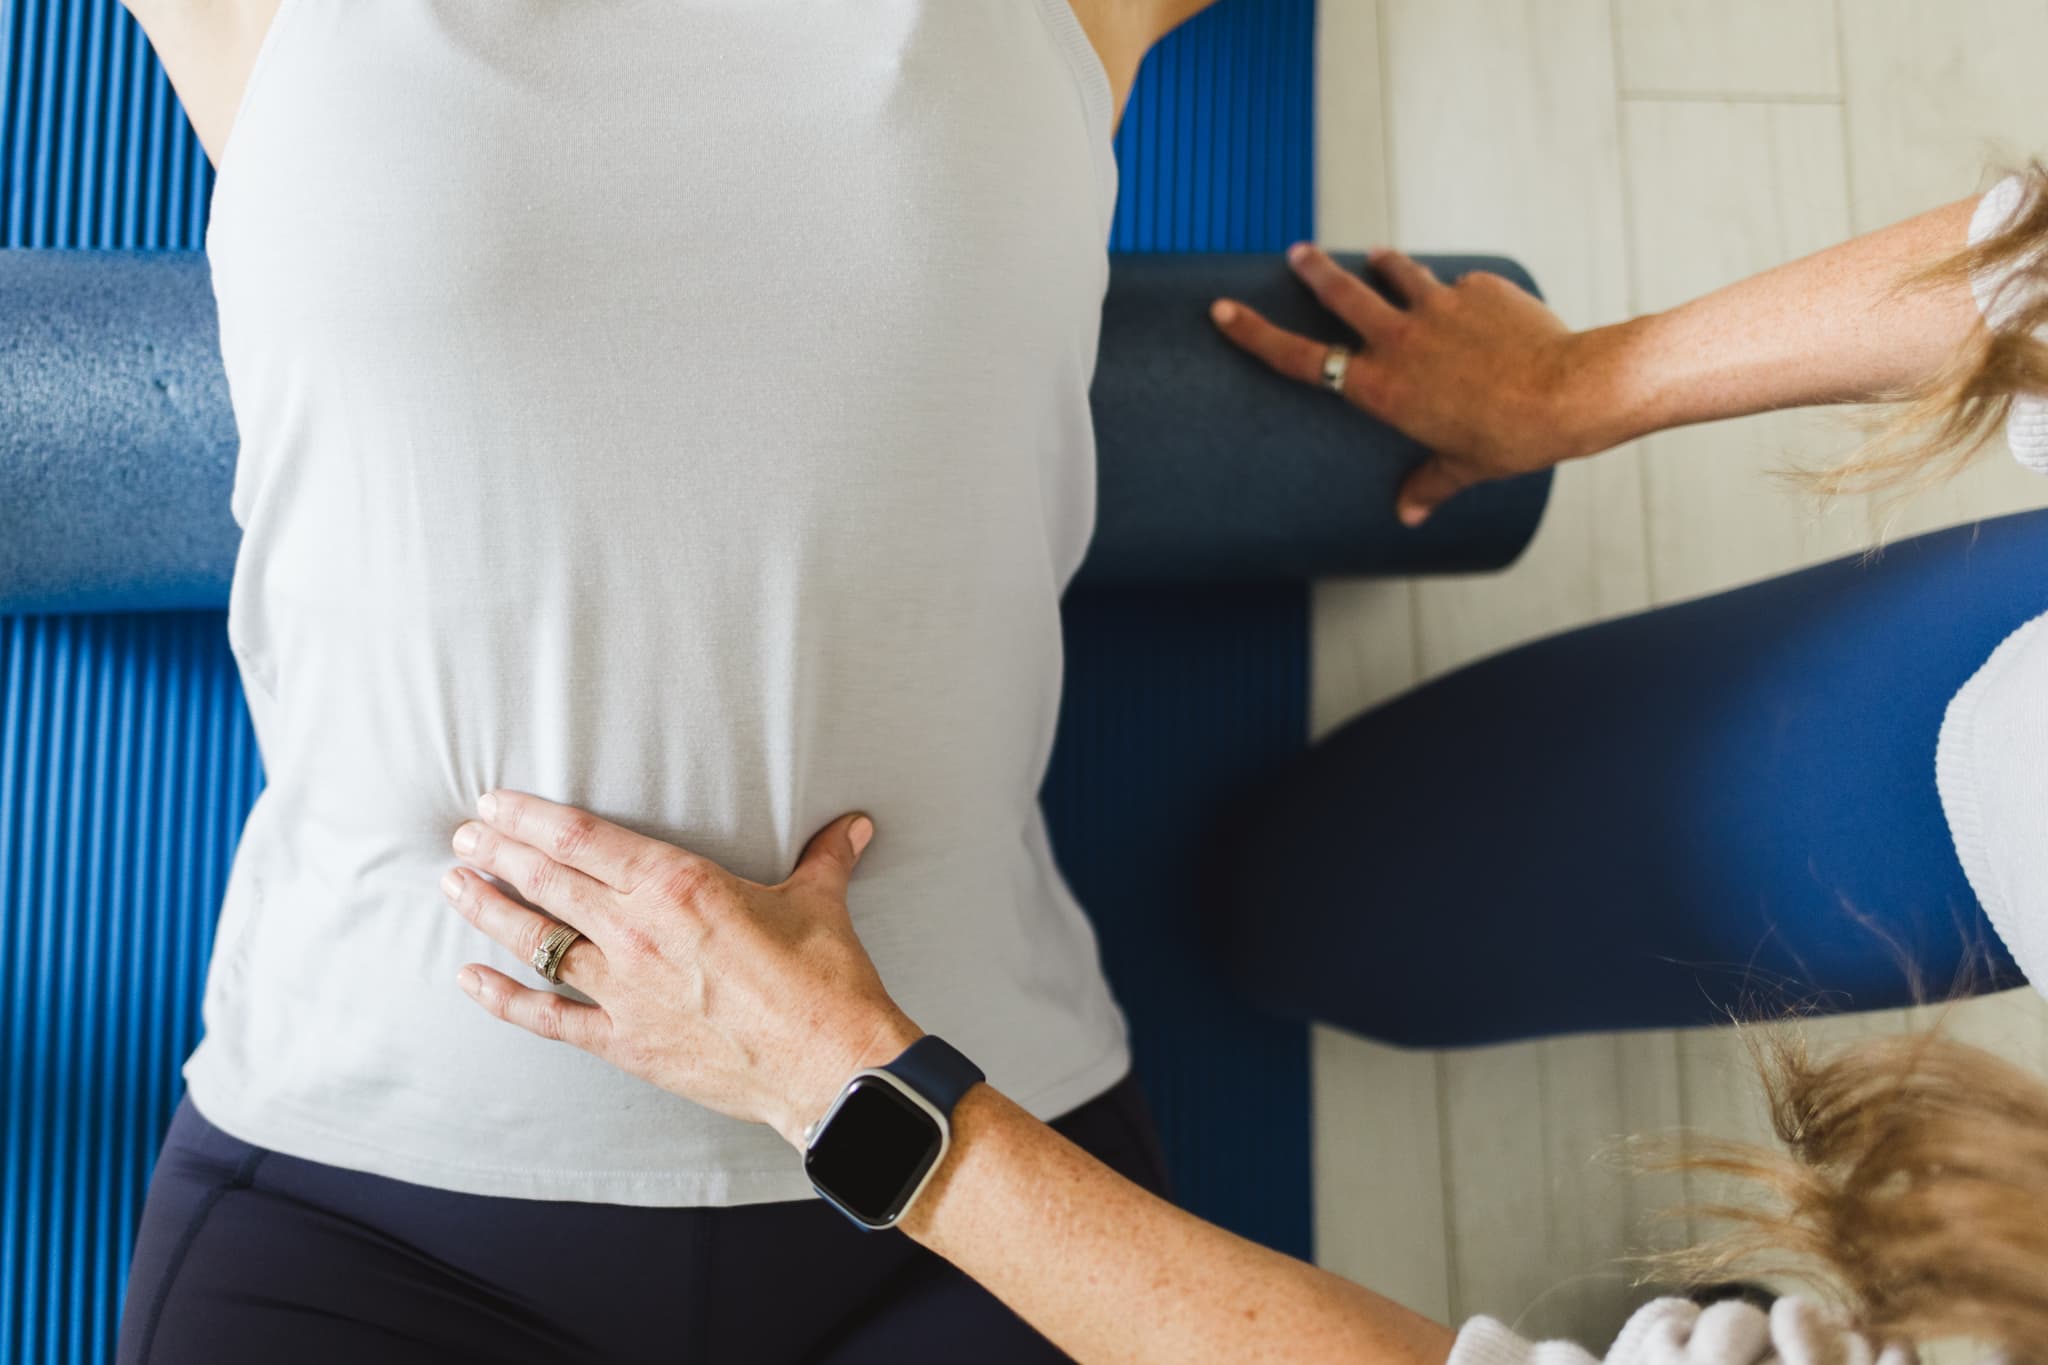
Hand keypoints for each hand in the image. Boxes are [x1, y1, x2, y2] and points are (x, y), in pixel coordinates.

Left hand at [439, 790, 922, 1149]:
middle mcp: (638, 932)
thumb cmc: (826, 983)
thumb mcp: (821, 903)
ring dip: (491, 911)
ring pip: (538, 942)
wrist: (828, 1067)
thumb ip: (824, 858)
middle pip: (548, 882)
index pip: (584, 840)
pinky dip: (504, 999)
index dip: (531, 818)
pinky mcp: (624, 1041)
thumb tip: (852, 826)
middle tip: (464, 836)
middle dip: (499, 854)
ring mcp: (624, 990)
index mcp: (679, 886)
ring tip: (456, 886)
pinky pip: (549, 1017)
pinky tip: (470, 979)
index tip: (495, 804)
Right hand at [1211, 242, 1637, 525]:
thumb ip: (1430, 484)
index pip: (1300, 358)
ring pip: (1397, 271)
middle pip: (1340, 292)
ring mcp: (1439, 306)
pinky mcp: (1479, 289)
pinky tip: (1474, 303)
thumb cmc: (1511, 439)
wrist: (1568, 392)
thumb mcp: (1464, 468)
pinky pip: (1459, 285)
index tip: (1225, 311)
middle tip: (1299, 253)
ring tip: (1377, 256)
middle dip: (1314, 270)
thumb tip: (1409, 514)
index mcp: (1380, 387)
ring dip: (1383, 263)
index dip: (1255, 334)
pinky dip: (1458, 291)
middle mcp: (1399, 339)